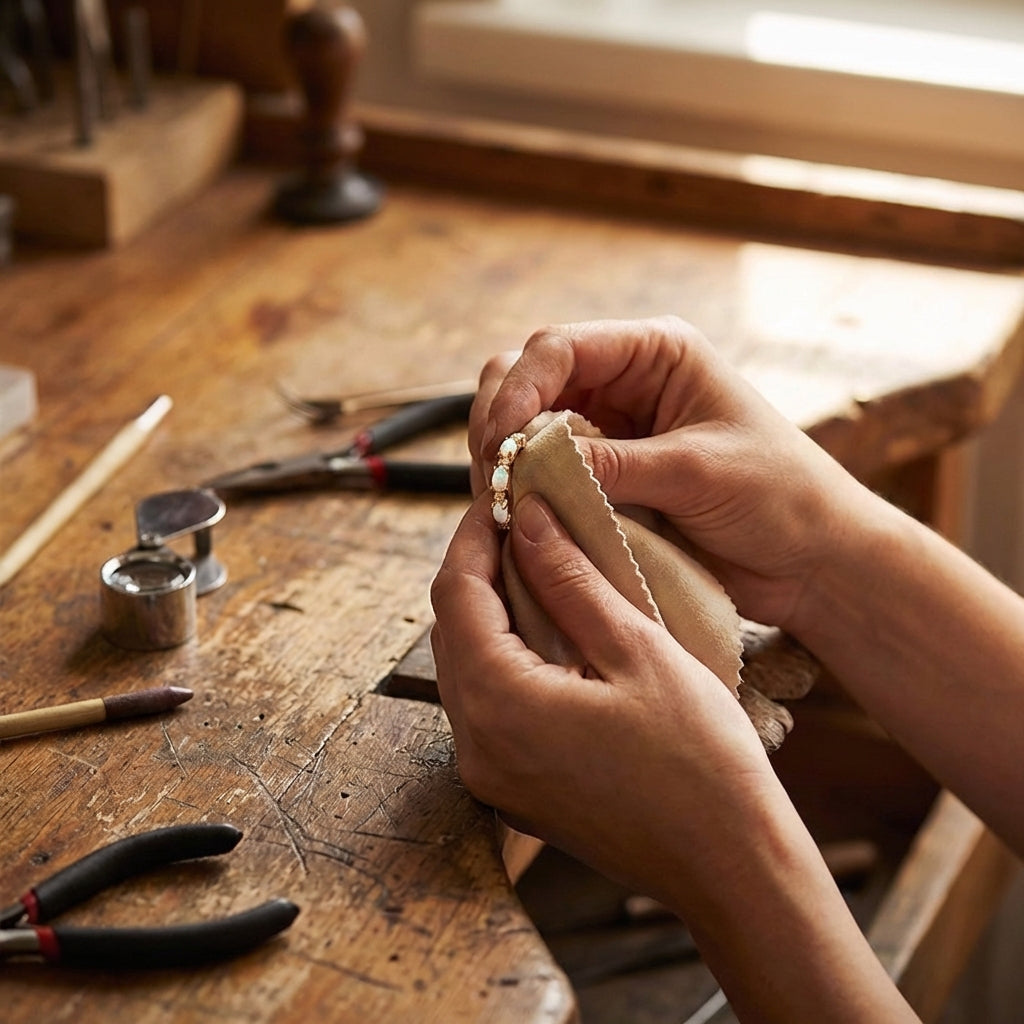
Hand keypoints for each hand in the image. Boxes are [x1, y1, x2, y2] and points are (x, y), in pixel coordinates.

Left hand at [430, 489, 779, 903]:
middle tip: (524, 524)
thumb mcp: (637, 651)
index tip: (502, 495)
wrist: (730, 866)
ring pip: (466, 666)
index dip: (474, 535)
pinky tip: (547, 629)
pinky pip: (487, 702)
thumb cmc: (700, 762)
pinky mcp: (512, 786)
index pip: (456, 594)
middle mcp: (478, 745)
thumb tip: (529, 521)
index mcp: (501, 706)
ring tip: (539, 566)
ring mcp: (491, 773)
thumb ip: (571, 580)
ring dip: (492, 612)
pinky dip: (505, 655)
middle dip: (481, 569)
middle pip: (452, 630)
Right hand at [469, 316, 875, 630]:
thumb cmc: (779, 496)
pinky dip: (525, 491)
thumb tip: (528, 466)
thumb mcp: (694, 470)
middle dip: (501, 421)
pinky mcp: (606, 477)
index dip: (519, 389)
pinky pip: (545, 473)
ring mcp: (611, 431)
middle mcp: (625, 383)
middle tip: (496, 478)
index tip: (503, 443)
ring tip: (504, 503)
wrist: (812, 559)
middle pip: (528, 378)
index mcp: (655, 352)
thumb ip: (611, 465)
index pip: (559, 348)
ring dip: (507, 460)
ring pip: (527, 427)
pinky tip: (522, 518)